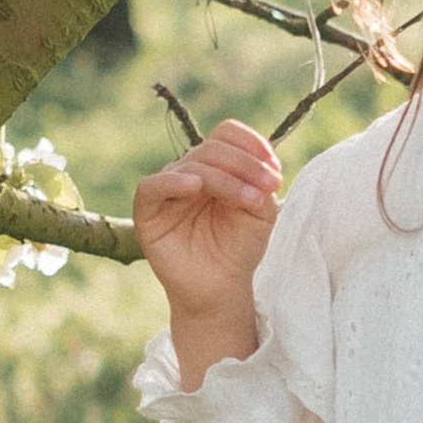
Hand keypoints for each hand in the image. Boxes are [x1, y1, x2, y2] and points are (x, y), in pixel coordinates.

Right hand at [133, 119, 280, 382]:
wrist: (220, 288)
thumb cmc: (239, 248)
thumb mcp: (261, 212)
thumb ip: (261, 184)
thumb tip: (262, 161)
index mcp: (216, 166)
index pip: (226, 135)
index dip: (250, 142)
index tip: (273, 165)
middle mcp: (189, 172)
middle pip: (212, 147)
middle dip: (244, 164)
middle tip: (269, 185)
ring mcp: (167, 189)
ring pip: (191, 164)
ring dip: (226, 178)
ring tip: (249, 199)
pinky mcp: (148, 211)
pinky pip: (152, 186)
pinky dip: (174, 181)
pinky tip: (196, 186)